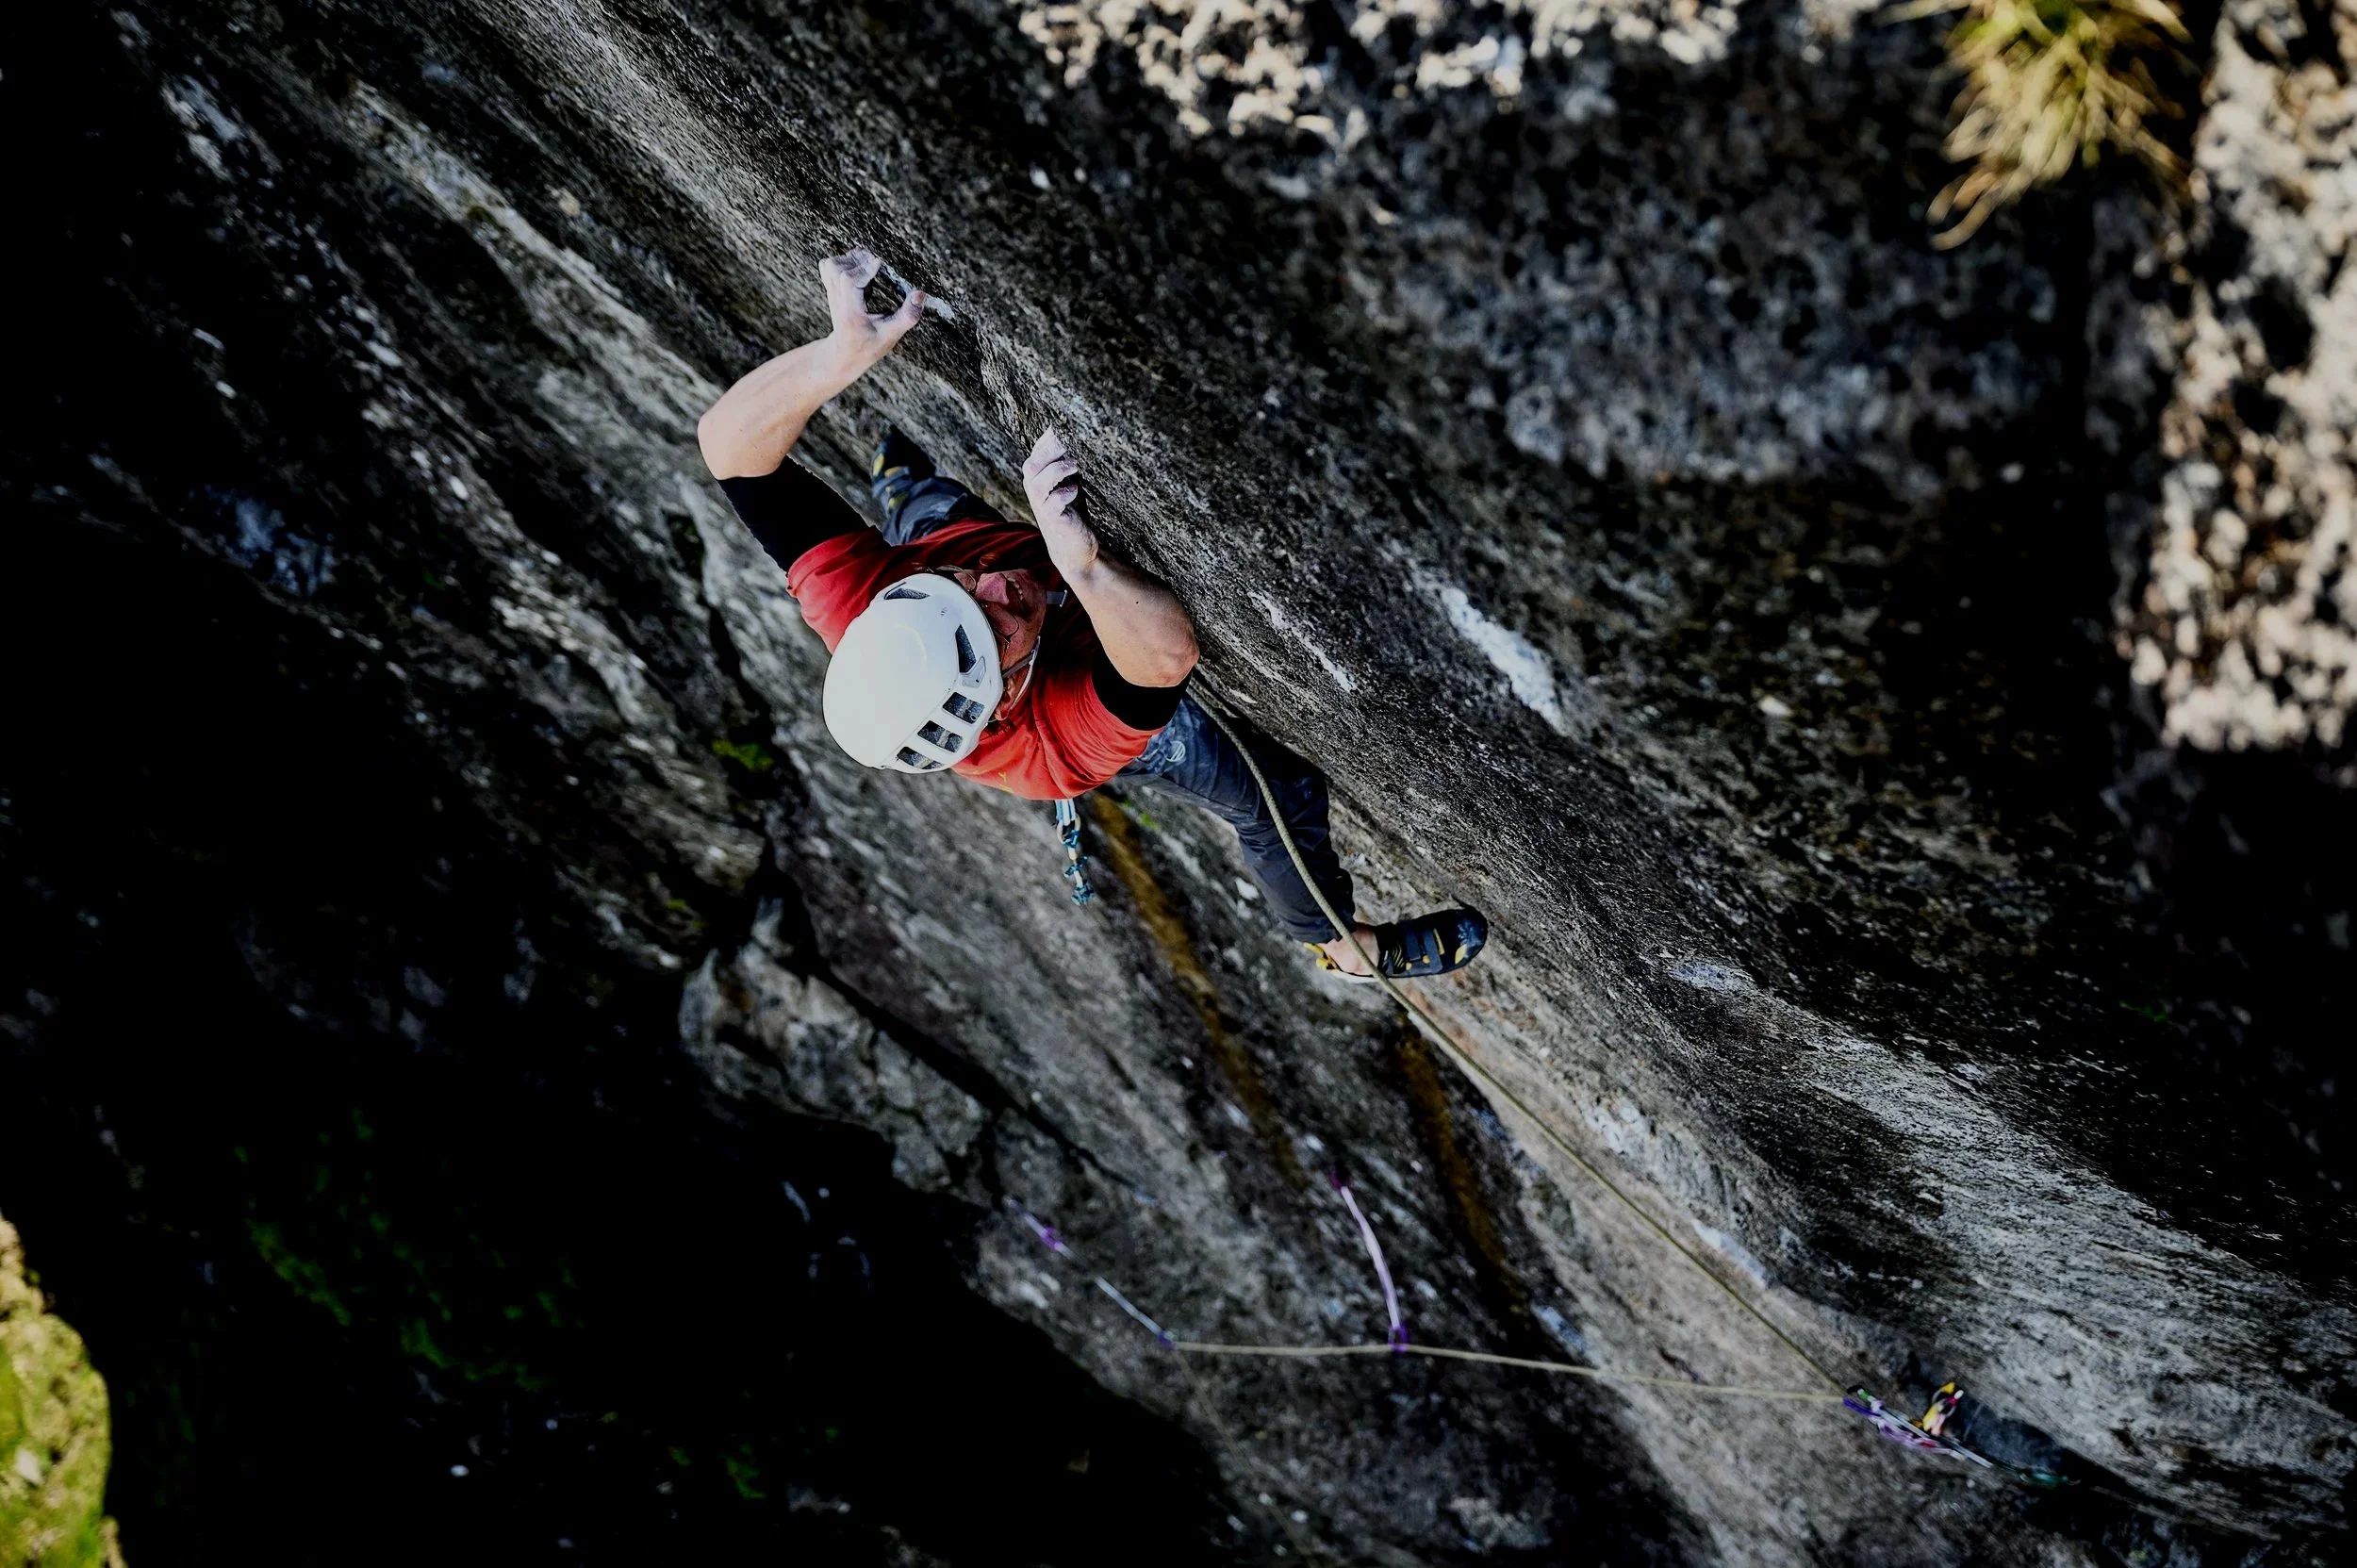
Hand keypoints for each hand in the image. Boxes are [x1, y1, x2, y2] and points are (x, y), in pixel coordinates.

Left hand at [818, 247, 923, 376]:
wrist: (845, 354)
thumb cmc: (870, 346)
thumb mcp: (892, 334)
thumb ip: (907, 316)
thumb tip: (920, 294)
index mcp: (850, 313)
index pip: (850, 282)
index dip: (865, 268)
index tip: (880, 261)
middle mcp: (837, 301)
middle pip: (838, 270)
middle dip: (859, 261)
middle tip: (878, 261)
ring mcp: (831, 294)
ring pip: (831, 266)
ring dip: (850, 259)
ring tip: (869, 261)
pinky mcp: (830, 290)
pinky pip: (828, 267)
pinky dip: (841, 260)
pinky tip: (857, 266)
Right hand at [1024, 426, 1096, 548]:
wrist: (1074, 547)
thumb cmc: (1075, 509)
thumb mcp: (1072, 479)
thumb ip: (1071, 458)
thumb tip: (1085, 431)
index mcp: (1038, 473)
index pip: (1039, 448)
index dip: (1053, 435)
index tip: (1072, 424)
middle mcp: (1034, 487)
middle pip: (1033, 462)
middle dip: (1053, 448)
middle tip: (1073, 440)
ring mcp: (1041, 504)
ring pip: (1037, 481)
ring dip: (1057, 469)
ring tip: (1076, 465)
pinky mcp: (1052, 519)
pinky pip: (1052, 503)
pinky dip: (1063, 494)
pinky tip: (1075, 491)